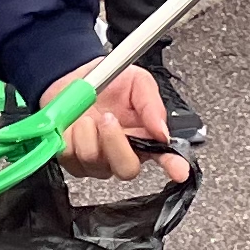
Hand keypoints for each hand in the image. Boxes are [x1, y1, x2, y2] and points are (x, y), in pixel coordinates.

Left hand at [55, 63, 187, 185]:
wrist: (75, 79)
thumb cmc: (109, 83)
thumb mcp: (137, 82)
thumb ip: (151, 105)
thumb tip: (162, 130)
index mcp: (145, 137)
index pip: (165, 158)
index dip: (173, 166)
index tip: (179, 170)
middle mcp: (122, 153)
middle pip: (126, 169)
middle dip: (115, 143)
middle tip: (107, 118)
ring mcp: (98, 162)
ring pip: (94, 162)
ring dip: (87, 134)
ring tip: (86, 116)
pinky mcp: (73, 162)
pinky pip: (70, 159)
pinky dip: (69, 138)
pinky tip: (73, 126)